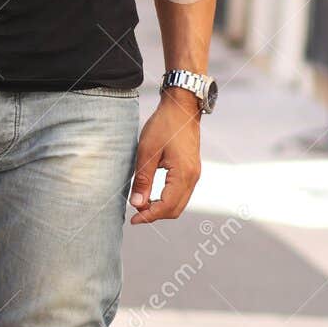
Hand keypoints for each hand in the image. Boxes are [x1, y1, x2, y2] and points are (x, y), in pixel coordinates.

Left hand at [128, 92, 201, 222]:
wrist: (182, 107)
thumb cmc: (164, 125)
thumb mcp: (147, 152)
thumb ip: (143, 180)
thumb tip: (137, 204)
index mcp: (183, 174)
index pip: (167, 206)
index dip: (149, 216)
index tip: (133, 219)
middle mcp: (193, 177)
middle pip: (175, 209)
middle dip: (155, 215)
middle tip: (135, 212)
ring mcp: (194, 174)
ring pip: (179, 203)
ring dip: (161, 207)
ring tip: (141, 203)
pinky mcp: (192, 170)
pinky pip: (181, 193)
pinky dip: (167, 199)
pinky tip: (152, 195)